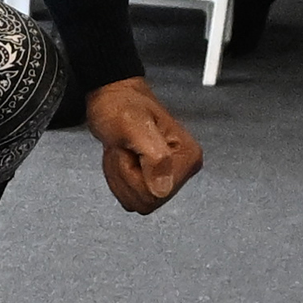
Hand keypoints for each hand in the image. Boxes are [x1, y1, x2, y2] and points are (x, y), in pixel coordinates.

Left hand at [85, 76, 201, 213]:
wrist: (113, 100)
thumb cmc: (122, 106)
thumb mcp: (133, 126)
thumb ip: (154, 158)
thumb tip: (163, 189)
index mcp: (188, 157)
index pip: (156, 195)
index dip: (134, 174)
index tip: (133, 148)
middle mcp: (185, 169)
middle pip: (147, 201)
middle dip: (126, 175)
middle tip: (128, 148)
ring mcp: (169, 176)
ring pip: (136, 202)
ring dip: (121, 176)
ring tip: (126, 151)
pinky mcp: (155, 180)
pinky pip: (131, 198)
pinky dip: (119, 179)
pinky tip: (125, 158)